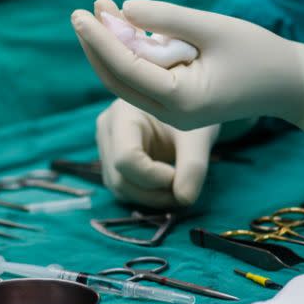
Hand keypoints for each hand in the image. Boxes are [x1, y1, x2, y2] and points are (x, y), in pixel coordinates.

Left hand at [73, 0, 303, 143]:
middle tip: (80, 13)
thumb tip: (125, 8)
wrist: (291, 86)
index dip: (102, 40)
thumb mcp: (214, 28)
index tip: (82, 15)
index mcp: (183, 102)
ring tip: (99, 13)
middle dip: (98, 45)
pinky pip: (143, 80)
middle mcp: (173, 114)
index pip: (128, 69)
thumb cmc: (260, 54)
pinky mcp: (177, 105)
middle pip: (119, 79)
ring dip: (111, 49)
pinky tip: (122, 27)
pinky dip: (130, 55)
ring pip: (127, 81)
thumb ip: (169, 19)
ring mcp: (173, 114)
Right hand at [96, 99, 218, 207]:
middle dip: (153, 193)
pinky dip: (146, 195)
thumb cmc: (192, 111)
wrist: (186, 104)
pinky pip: (123, 188)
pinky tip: (167, 188)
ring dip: (150, 198)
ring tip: (178, 190)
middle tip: (184, 192)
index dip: (153, 177)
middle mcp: (107, 131)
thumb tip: (184, 199)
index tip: (179, 176)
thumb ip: (193, 167)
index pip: (126, 158)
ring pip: (119, 188)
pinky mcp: (112, 160)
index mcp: (122, 115)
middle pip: (120, 178)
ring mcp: (106, 146)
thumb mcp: (197, 136)